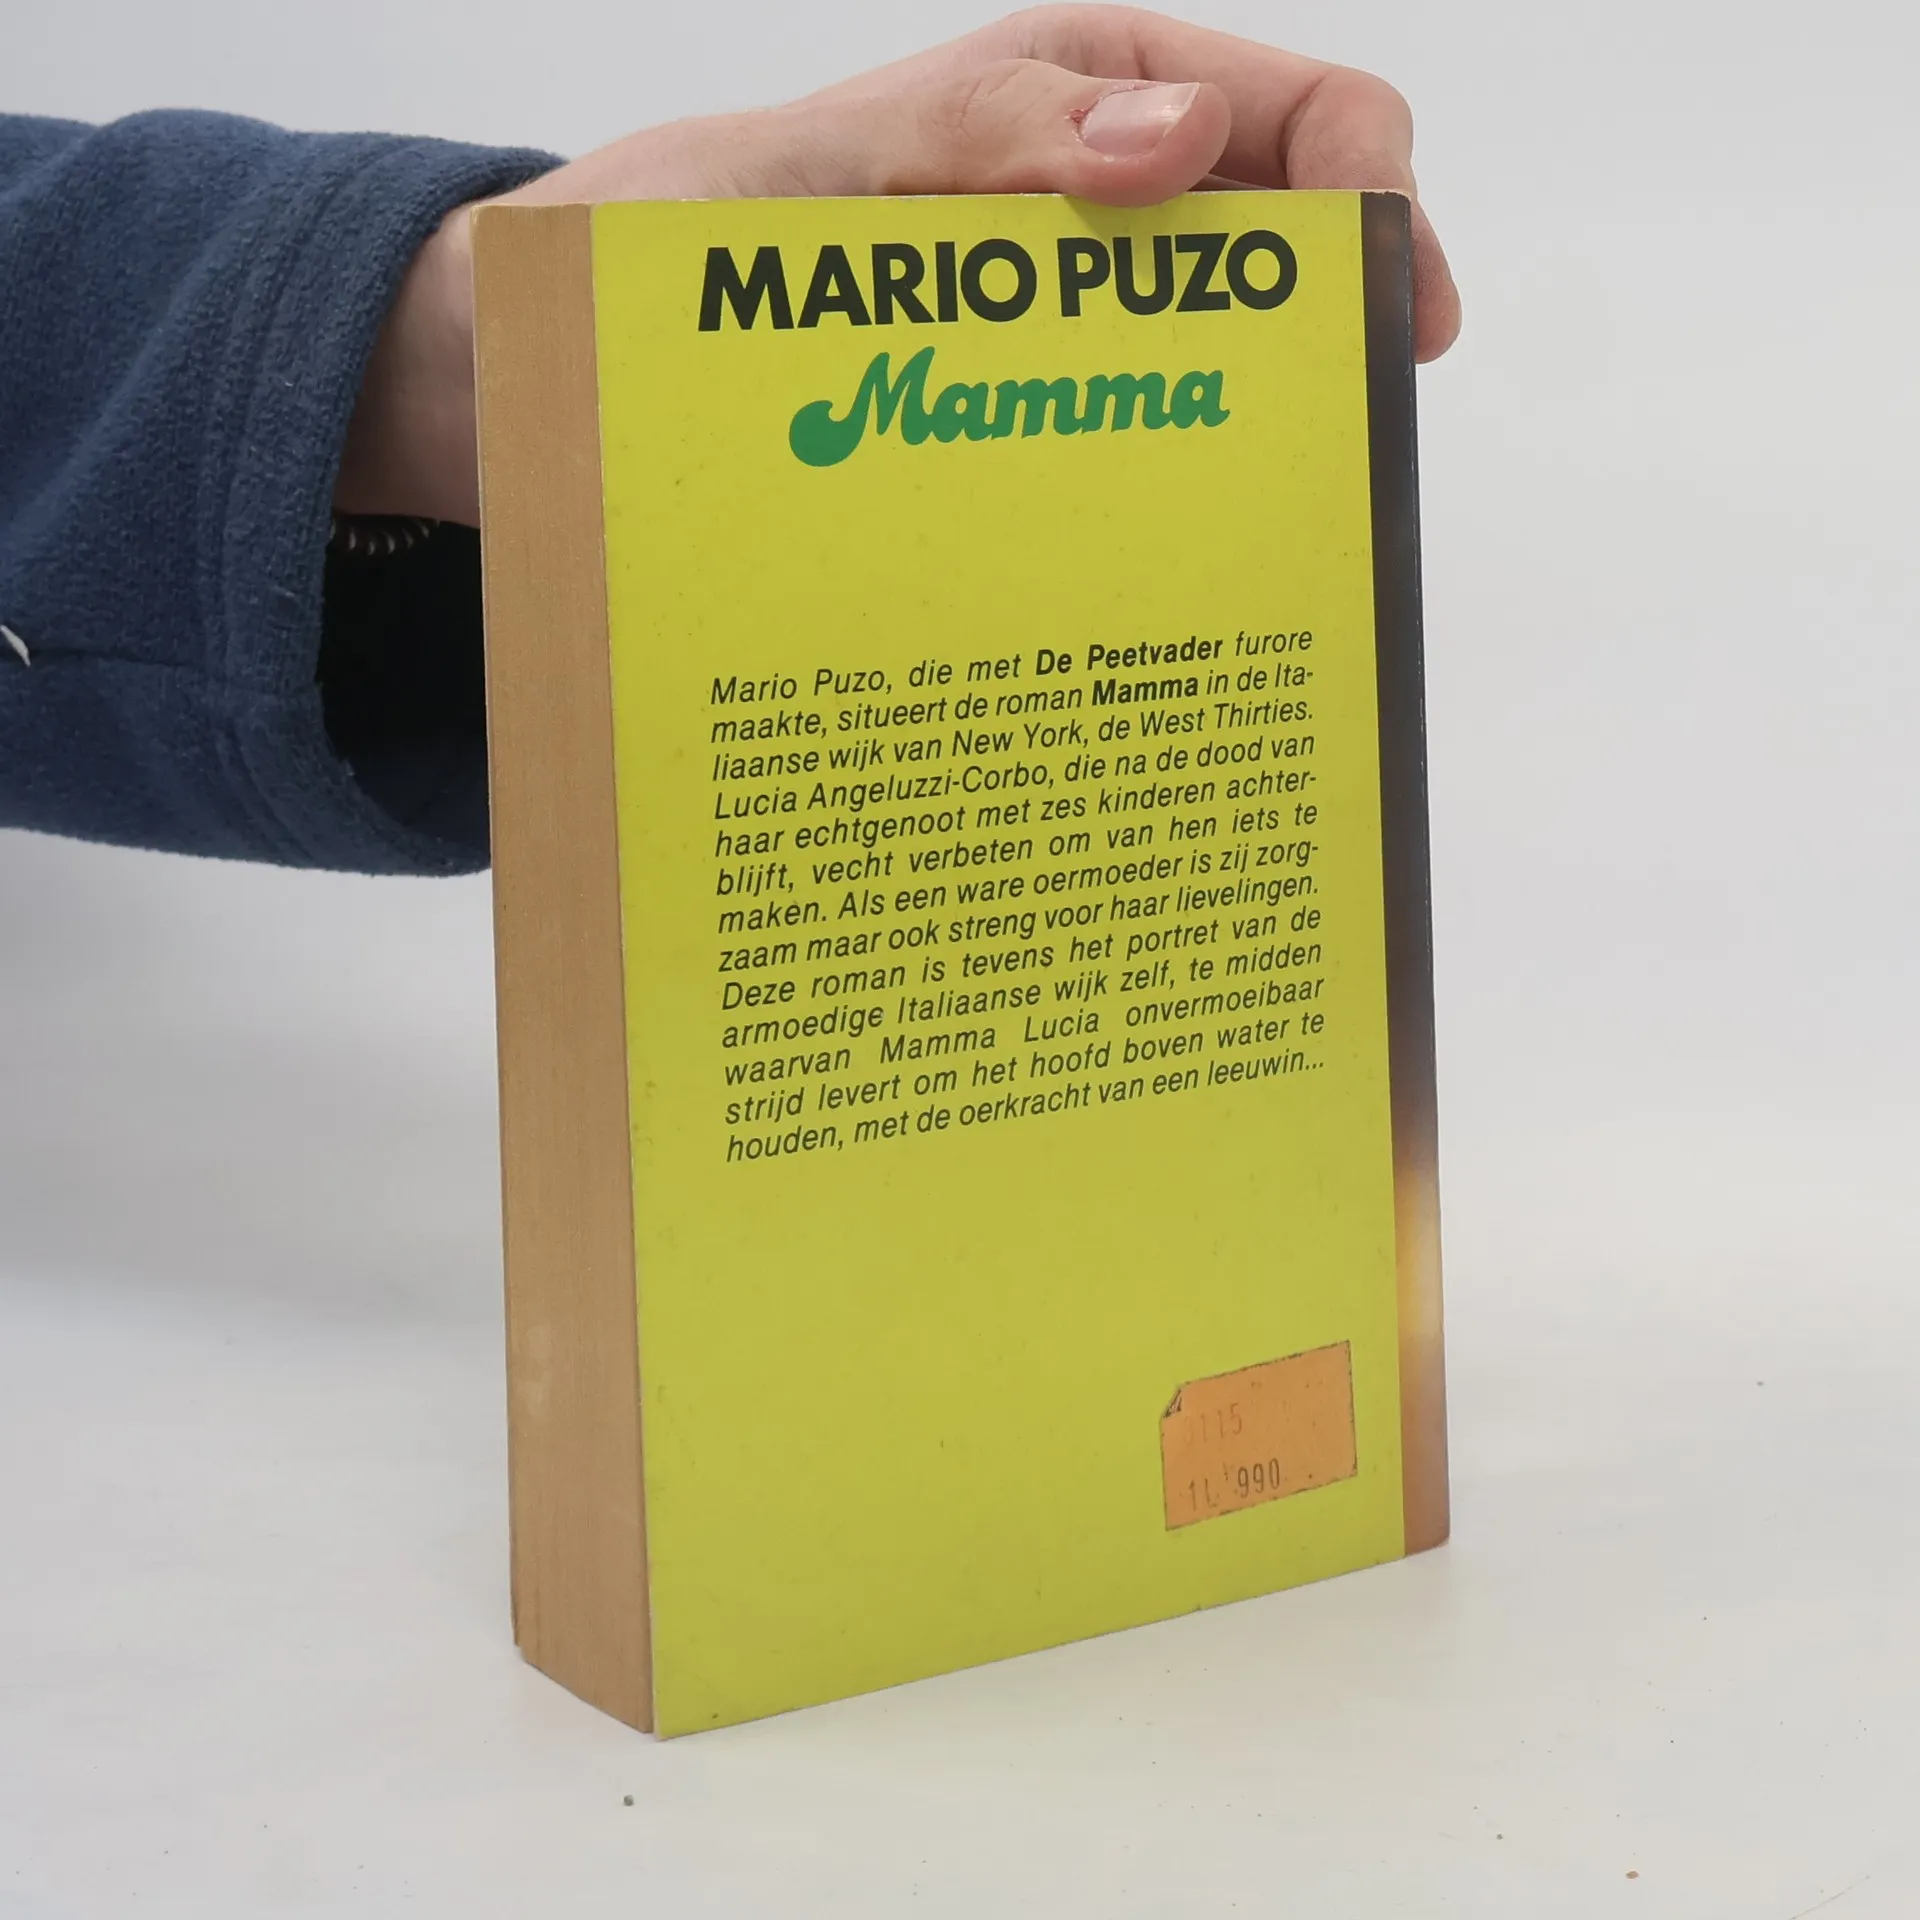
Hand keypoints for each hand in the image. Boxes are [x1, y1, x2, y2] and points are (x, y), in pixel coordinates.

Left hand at [337, 5, 1460, 525]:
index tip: (1393, 307)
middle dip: (1332, 340)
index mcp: (1074, 102)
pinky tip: (1160, 568)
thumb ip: (988, 132)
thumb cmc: (666, 243)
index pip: (1290, 117)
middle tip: (1349, 451)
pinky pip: (1109, 461)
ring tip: (1273, 532)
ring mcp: (1047, 341)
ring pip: (1204, 375)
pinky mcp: (1004, 441)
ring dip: (1251, 443)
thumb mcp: (819, 169)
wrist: (545, 378)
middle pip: (1274, 261)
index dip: (1371, 196)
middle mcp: (1081, 221)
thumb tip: (1181, 144)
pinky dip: (1150, 507)